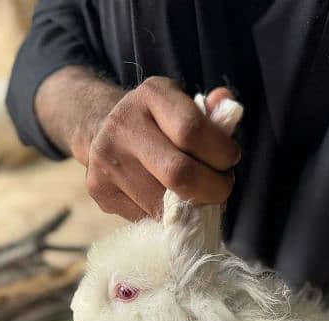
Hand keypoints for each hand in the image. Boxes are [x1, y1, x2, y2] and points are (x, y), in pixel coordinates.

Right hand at [85, 78, 240, 220]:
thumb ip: (212, 112)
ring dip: (190, 209)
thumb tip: (226, 103)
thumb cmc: (160, 125)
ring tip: (196, 197)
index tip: (229, 162)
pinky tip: (170, 206)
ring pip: (162, 204)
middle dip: (212, 190)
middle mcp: (123, 124)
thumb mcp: (186, 108)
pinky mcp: (99, 189)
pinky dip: (165, 219)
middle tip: (221, 191)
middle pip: (178, 173)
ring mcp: (107, 159)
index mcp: (152, 94)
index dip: (221, 155)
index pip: (192, 131)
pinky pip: (144, 217)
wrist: (104, 132)